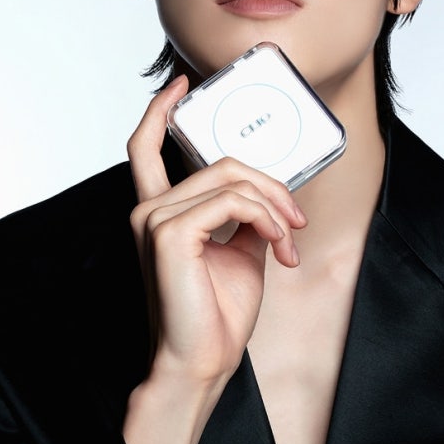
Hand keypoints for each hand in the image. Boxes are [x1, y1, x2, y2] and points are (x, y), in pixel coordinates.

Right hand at [127, 75, 305, 387]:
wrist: (202, 362)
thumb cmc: (215, 312)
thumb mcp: (239, 250)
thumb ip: (245, 214)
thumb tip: (270, 194)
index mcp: (159, 210)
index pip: (147, 146)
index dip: (162, 108)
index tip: (182, 82)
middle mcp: (148, 208)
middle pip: (219, 162)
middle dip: (269, 182)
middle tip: (296, 216)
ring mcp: (154, 218)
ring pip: (231, 179)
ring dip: (273, 206)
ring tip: (288, 240)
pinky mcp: (168, 232)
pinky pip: (232, 201)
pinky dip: (265, 218)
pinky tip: (276, 245)